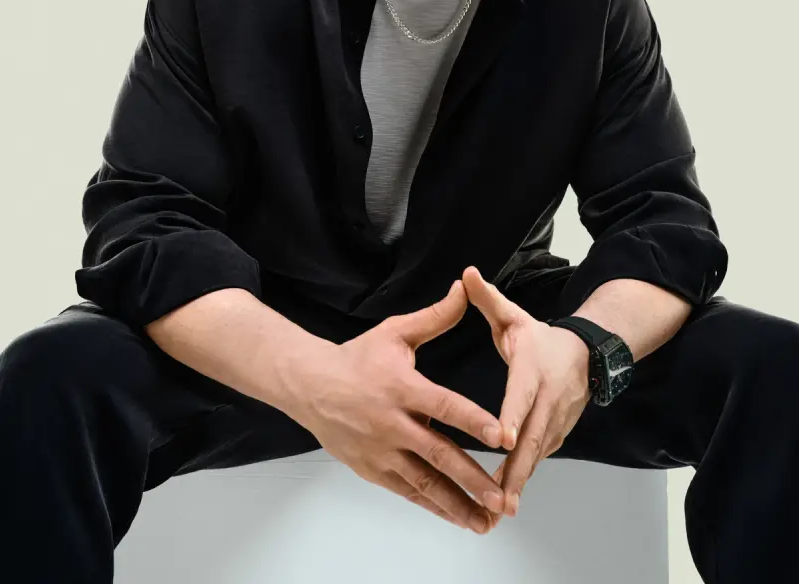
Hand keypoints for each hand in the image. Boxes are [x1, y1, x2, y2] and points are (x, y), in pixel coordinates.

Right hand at [289, 280, 509, 532]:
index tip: (502, 437)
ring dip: (456, 504)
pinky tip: (457, 517)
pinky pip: (408, 492)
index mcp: (402, 388)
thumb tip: (464, 290)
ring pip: (424, 483)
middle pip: (439, 455)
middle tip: (502, 499)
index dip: (474, 421)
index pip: (445, 406)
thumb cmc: (357, 357)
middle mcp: (393, 424)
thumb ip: (434, 317)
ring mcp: (381, 452)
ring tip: (486, 522)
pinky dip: (433, 506)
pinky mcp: (373, 470)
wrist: (309, 385)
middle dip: (473, 480)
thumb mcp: (395, 332)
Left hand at [462, 265, 591, 518]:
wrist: (586, 354)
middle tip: (499, 498)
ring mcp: (556, 420)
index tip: (504, 439)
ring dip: (520, 482)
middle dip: (517, 469)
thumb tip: (465, 274)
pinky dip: (524, 479)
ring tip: (498, 509)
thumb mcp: (514, 317)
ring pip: (537, 455)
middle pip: (533, 438)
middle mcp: (548, 399)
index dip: (514, 417)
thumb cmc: (540, 338)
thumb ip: (487, 299)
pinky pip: (539, 459)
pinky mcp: (556, 434)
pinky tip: (505, 500)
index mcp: (533, 370)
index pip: (522, 395)